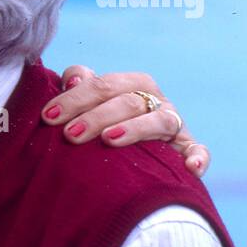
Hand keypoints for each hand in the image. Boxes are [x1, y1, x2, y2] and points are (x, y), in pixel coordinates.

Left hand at [40, 65, 208, 177]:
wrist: (133, 163)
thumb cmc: (102, 126)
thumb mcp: (89, 105)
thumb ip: (79, 88)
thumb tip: (70, 79)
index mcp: (129, 84)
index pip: (103, 84)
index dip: (74, 97)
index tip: (48, 116)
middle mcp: (154, 100)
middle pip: (126, 101)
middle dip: (95, 116)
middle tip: (69, 135)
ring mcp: (172, 124)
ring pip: (158, 120)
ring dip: (135, 128)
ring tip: (109, 140)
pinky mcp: (187, 149)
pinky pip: (198, 151)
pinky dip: (198, 157)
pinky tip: (190, 167)